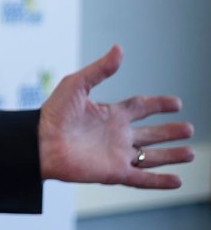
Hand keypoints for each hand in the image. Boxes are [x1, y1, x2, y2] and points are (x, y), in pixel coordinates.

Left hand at [38, 45, 194, 187]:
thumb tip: (119, 49)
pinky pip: (142, 178)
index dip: (158, 104)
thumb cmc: (52, 113)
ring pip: (151, 156)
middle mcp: (116, 135)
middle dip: (170, 131)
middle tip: (189, 127)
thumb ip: (100, 69)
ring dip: (171, 155)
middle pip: (150, 133)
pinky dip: (160, 180)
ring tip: (191, 152)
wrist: (39, 142)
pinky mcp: (114, 172)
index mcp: (109, 113)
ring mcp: (116, 154)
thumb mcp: (77, 84)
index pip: (140, 107)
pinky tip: (178, 180)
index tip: (176, 102)